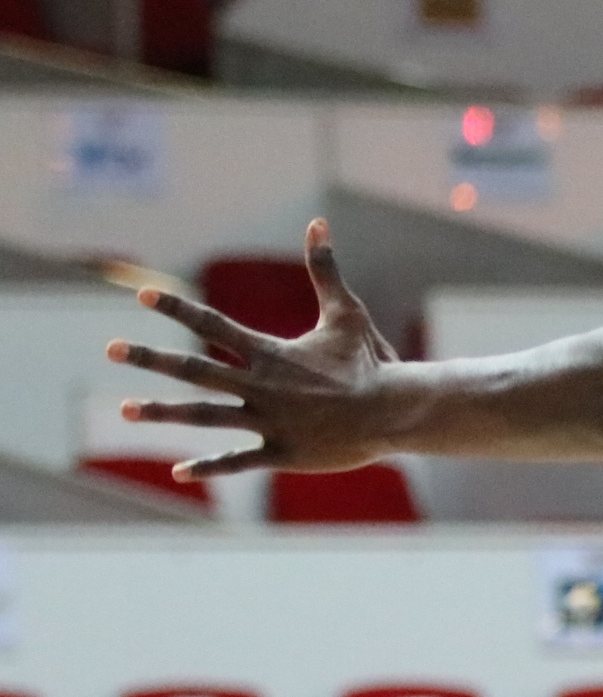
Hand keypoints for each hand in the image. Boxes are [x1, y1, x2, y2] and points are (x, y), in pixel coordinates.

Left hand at [106, 219, 402, 478]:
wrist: (396, 411)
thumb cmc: (371, 363)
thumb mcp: (347, 313)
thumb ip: (325, 270)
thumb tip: (319, 224)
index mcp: (270, 353)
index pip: (212, 323)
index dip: (176, 307)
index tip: (143, 296)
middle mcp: (261, 386)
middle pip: (194, 369)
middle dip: (149, 358)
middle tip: (111, 348)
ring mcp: (269, 421)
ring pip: (204, 416)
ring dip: (161, 412)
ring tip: (124, 408)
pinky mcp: (283, 452)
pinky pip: (238, 460)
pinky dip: (209, 467)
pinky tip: (179, 471)